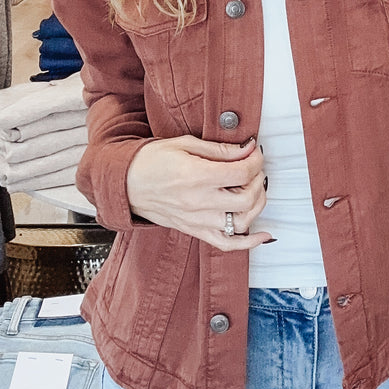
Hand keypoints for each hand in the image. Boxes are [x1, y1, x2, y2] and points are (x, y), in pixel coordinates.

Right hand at [125, 134, 269, 251]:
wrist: (125, 183)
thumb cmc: (151, 160)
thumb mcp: (184, 144)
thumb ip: (219, 149)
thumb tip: (247, 149)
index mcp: (196, 176)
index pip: (241, 173)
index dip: (256, 161)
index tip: (255, 153)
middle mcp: (198, 202)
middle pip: (246, 199)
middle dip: (258, 181)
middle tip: (254, 169)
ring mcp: (196, 220)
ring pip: (241, 222)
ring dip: (256, 205)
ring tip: (252, 189)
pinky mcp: (193, 231)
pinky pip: (226, 244)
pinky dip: (248, 243)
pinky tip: (263, 235)